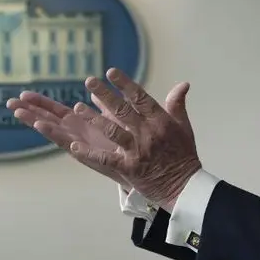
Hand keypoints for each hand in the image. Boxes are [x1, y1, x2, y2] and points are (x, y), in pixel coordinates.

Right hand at [5, 90, 131, 188]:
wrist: (141, 164)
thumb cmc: (128, 142)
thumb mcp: (115, 119)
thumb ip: (104, 107)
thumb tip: (95, 91)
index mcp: (80, 123)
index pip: (56, 110)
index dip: (40, 102)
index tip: (23, 94)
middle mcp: (75, 133)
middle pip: (47, 118)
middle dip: (29, 110)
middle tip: (9, 102)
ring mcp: (77, 142)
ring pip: (51, 129)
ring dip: (34, 121)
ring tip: (18, 112)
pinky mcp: (83, 151)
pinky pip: (65, 140)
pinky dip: (51, 132)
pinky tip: (39, 125)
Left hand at [72, 68, 201, 209]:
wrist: (184, 188)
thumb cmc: (183, 156)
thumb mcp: (184, 128)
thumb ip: (177, 105)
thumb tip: (183, 84)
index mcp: (161, 121)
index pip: (141, 98)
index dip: (125, 84)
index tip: (111, 72)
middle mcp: (147, 133)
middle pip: (123, 110)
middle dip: (106, 95)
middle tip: (89, 81)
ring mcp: (137, 151)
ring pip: (112, 131)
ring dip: (94, 119)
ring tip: (77, 107)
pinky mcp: (129, 168)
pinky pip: (106, 159)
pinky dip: (89, 153)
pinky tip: (74, 146)